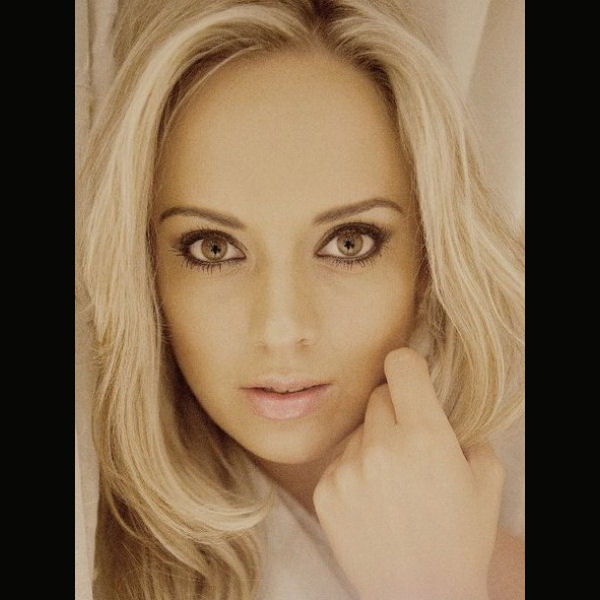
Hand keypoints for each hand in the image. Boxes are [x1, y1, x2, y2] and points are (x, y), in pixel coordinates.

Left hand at [313, 348, 504, 599]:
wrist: (421, 596)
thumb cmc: (460, 542)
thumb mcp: (486, 484)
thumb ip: (468, 436)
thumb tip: (442, 415)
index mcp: (425, 436)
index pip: (401, 365)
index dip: (407, 366)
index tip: (410, 374)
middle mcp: (382, 446)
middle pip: (378, 395)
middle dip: (395, 408)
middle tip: (409, 440)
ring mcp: (348, 469)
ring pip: (359, 430)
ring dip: (373, 442)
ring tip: (392, 482)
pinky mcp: (325, 491)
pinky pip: (339, 460)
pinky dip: (354, 471)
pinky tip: (372, 500)